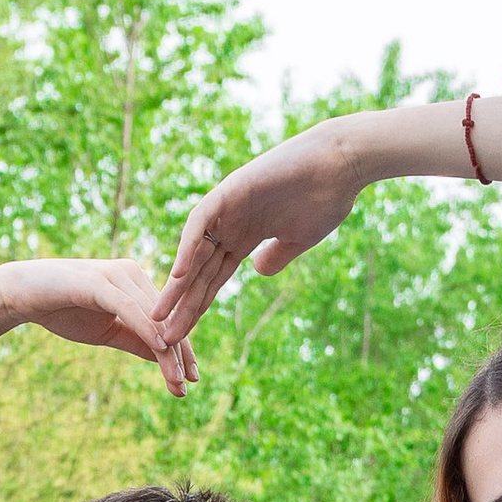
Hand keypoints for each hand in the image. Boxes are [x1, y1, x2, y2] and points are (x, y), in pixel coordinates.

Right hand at [0, 256, 197, 395]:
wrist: (22, 294)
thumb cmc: (62, 309)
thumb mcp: (107, 331)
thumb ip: (135, 340)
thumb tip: (163, 357)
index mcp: (135, 282)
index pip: (166, 319)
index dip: (181, 350)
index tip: (190, 380)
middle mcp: (132, 273)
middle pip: (166, 318)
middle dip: (179, 354)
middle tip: (189, 386)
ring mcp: (117, 274)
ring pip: (152, 317)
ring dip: (168, 350)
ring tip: (177, 380)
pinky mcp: (101, 281)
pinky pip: (131, 309)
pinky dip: (147, 330)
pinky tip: (161, 349)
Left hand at [154, 123, 371, 344]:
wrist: (343, 163)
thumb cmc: (326, 198)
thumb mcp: (298, 239)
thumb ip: (276, 255)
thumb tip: (258, 271)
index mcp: (246, 236)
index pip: (214, 278)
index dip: (198, 307)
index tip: (184, 335)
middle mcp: (231, 223)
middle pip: (199, 271)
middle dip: (181, 304)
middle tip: (163, 337)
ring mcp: (229, 206)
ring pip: (194, 250)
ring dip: (177, 284)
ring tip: (158, 316)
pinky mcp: (232, 189)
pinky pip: (202, 220)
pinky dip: (189, 246)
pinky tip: (178, 274)